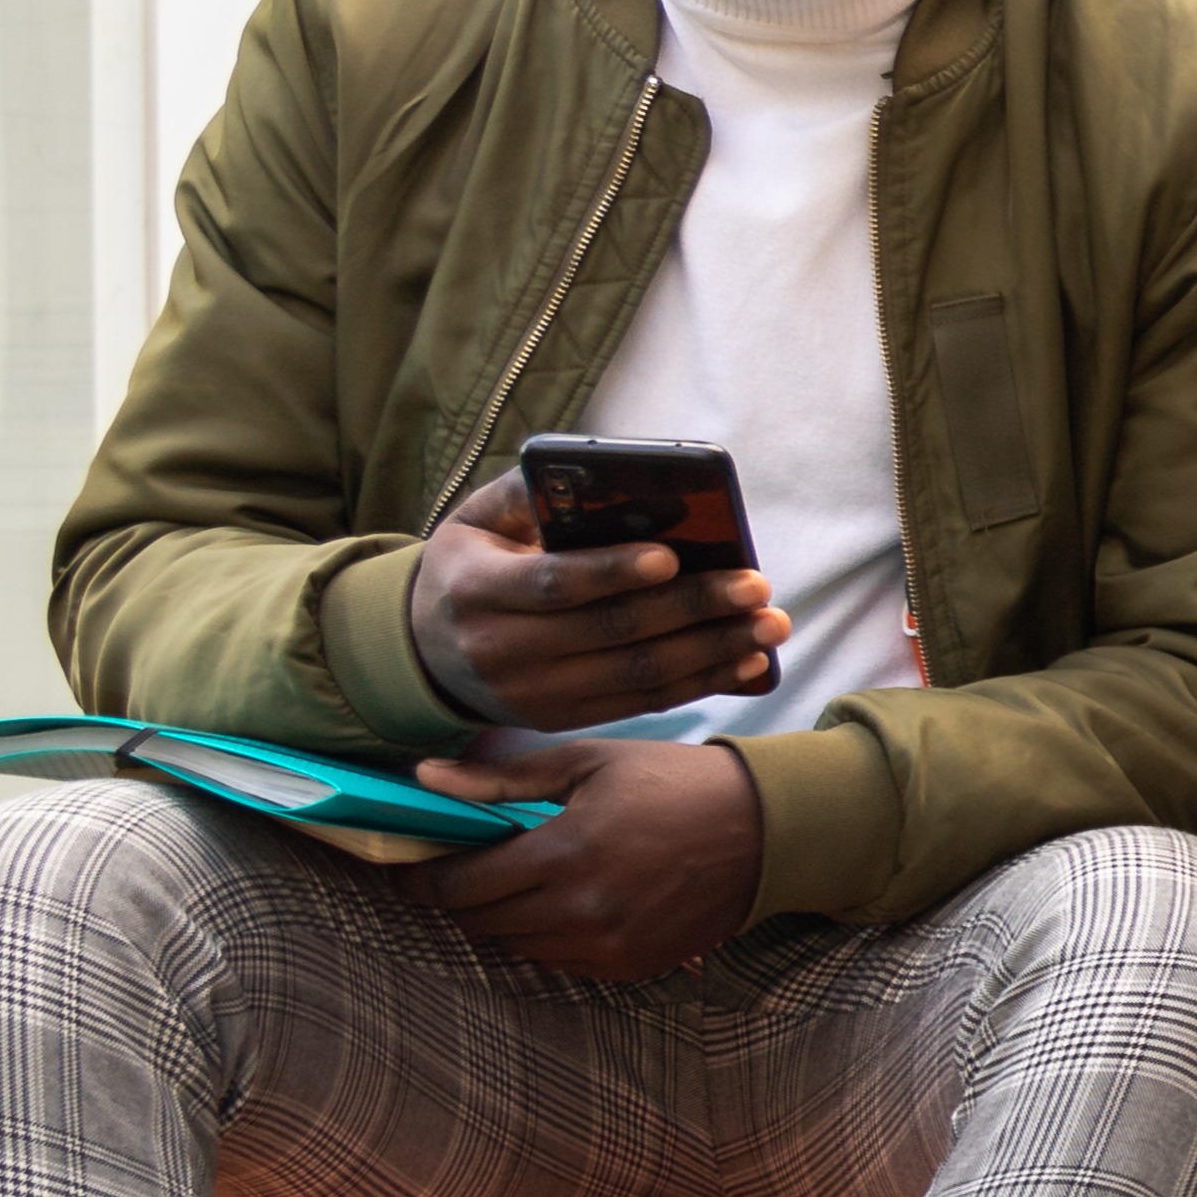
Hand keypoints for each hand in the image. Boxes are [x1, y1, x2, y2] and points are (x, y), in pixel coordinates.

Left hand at [400, 735, 765, 978]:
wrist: (767, 831)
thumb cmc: (674, 782)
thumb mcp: (588, 762)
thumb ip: (501, 780)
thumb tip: (425, 779)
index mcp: (565, 854)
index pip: (460, 885)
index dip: (422, 878)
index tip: (407, 866)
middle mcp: (581, 912)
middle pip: (481, 921)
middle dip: (460, 896)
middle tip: (461, 866)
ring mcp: (607, 947)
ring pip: (517, 946)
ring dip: (504, 916)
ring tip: (517, 880)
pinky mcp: (631, 968)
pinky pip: (561, 961)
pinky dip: (548, 934)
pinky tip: (564, 899)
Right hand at [406, 471, 786, 731]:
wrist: (427, 649)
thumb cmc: (471, 564)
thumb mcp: (477, 520)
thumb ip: (528, 494)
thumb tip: (604, 477)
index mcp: (477, 589)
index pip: (553, 583)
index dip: (613, 572)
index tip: (671, 557)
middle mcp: (501, 649)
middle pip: (611, 632)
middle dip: (691, 609)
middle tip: (755, 586)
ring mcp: (533, 694)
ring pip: (635, 675)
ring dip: (712, 651)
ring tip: (769, 626)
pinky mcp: (560, 719)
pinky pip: (640, 703)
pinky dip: (699, 684)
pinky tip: (745, 661)